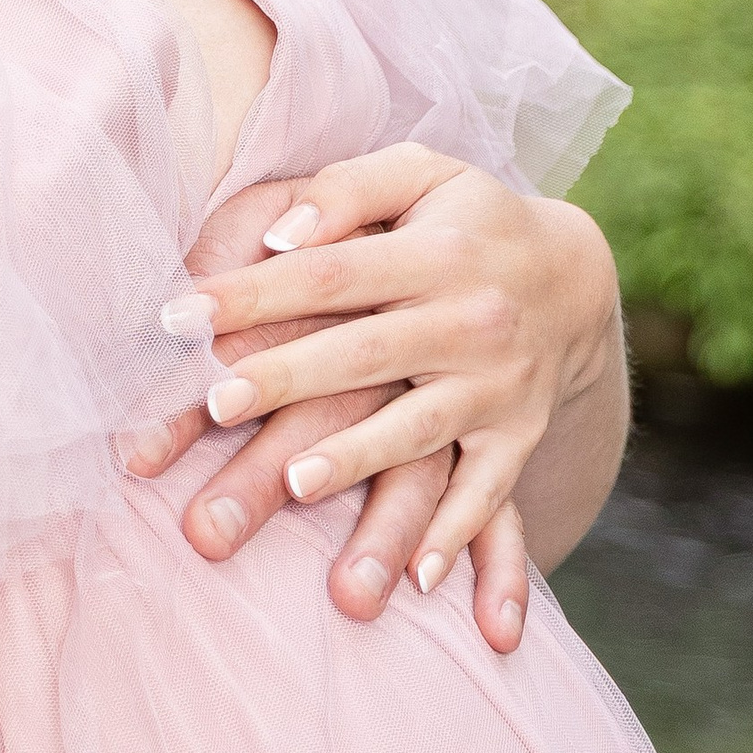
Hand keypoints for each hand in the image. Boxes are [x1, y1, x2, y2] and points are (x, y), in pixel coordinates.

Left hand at [185, 148, 621, 607]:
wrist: (574, 278)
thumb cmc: (466, 219)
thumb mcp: (421, 174)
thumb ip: (348, 190)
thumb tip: (280, 234)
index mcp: (435, 252)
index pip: (328, 274)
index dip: (253, 294)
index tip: (178, 316)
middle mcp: (469, 320)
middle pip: (364, 353)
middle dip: (288, 378)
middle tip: (216, 402)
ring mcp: (497, 386)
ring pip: (419, 429)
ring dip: (358, 459)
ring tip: (296, 483)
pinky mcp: (517, 437)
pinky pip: (489, 493)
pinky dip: (457, 537)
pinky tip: (416, 577)